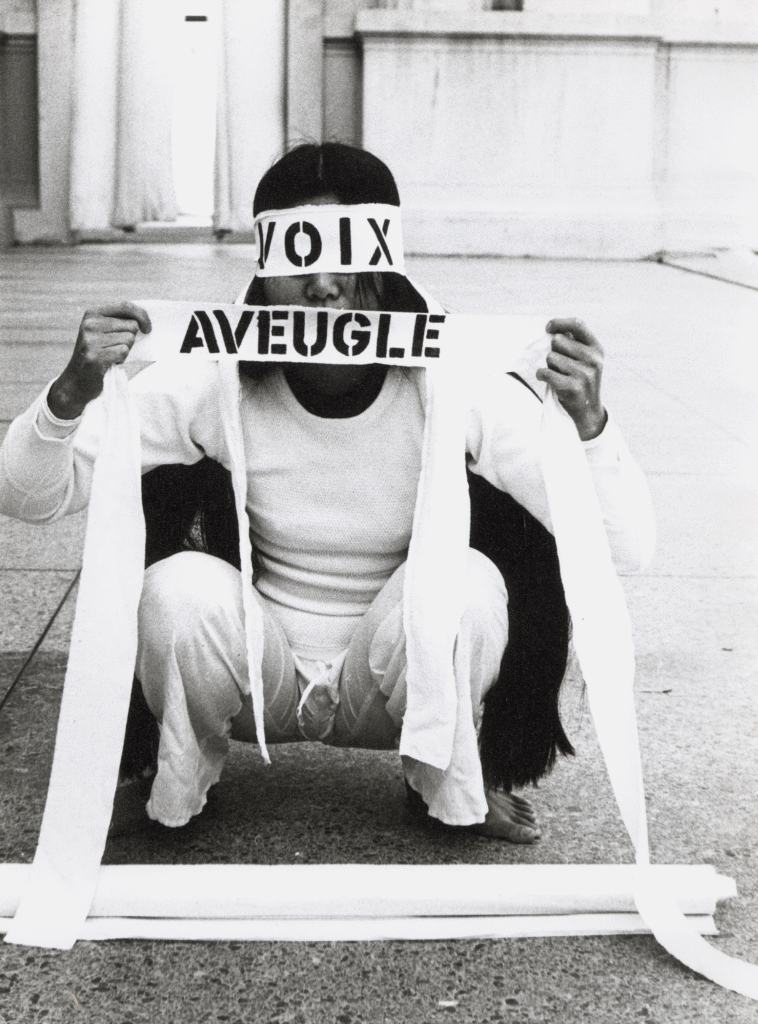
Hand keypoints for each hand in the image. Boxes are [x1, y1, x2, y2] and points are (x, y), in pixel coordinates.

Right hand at [48, 303, 150, 419]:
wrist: (76, 380)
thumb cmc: (97, 354)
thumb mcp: (103, 332)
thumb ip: (120, 322)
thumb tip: (145, 321)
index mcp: (93, 314)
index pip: (125, 306)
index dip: (142, 316)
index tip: (148, 328)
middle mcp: (90, 324)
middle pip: (131, 326)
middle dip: (130, 339)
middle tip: (115, 348)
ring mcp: (90, 340)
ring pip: (129, 340)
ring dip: (125, 351)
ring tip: (110, 355)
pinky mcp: (94, 356)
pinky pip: (123, 352)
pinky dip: (121, 359)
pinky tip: (109, 362)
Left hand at [535, 318, 607, 440]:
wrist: (587, 410)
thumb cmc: (579, 380)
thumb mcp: (584, 359)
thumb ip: (572, 343)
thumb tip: (552, 328)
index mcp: (596, 348)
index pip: (577, 324)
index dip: (559, 322)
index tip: (548, 327)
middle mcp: (594, 359)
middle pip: (558, 341)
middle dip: (553, 351)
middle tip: (559, 365)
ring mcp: (585, 374)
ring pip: (550, 357)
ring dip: (549, 366)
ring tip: (559, 375)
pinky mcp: (574, 387)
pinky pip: (546, 372)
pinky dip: (541, 375)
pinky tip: (545, 379)